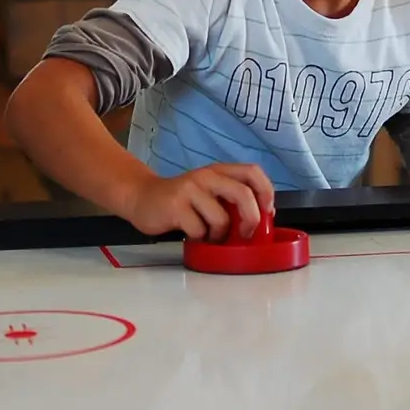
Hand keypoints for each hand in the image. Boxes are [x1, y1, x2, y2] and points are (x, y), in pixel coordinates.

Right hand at [126, 164, 274, 239]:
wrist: (142, 197)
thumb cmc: (180, 200)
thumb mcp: (208, 192)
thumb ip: (230, 199)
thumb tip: (258, 220)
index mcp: (219, 171)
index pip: (252, 172)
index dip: (266, 192)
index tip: (268, 212)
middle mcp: (206, 176)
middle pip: (243, 194)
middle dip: (251, 218)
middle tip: (246, 233)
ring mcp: (190, 189)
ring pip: (221, 218)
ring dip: (218, 235)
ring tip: (208, 235)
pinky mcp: (175, 205)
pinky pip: (199, 230)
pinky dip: (199, 238)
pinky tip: (191, 234)